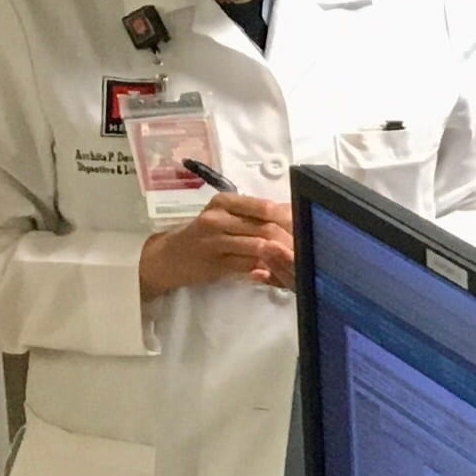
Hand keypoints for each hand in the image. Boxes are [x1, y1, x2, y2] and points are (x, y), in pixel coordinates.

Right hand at [138, 193, 293, 299]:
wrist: (168, 256)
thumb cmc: (203, 236)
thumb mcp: (225, 218)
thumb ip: (254, 216)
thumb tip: (293, 215)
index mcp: (225, 202)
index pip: (266, 207)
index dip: (290, 218)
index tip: (307, 228)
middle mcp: (218, 217)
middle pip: (266, 227)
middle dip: (291, 240)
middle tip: (307, 250)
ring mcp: (214, 241)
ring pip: (259, 246)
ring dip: (281, 256)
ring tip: (296, 262)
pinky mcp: (214, 263)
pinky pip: (248, 265)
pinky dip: (266, 270)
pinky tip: (275, 273)